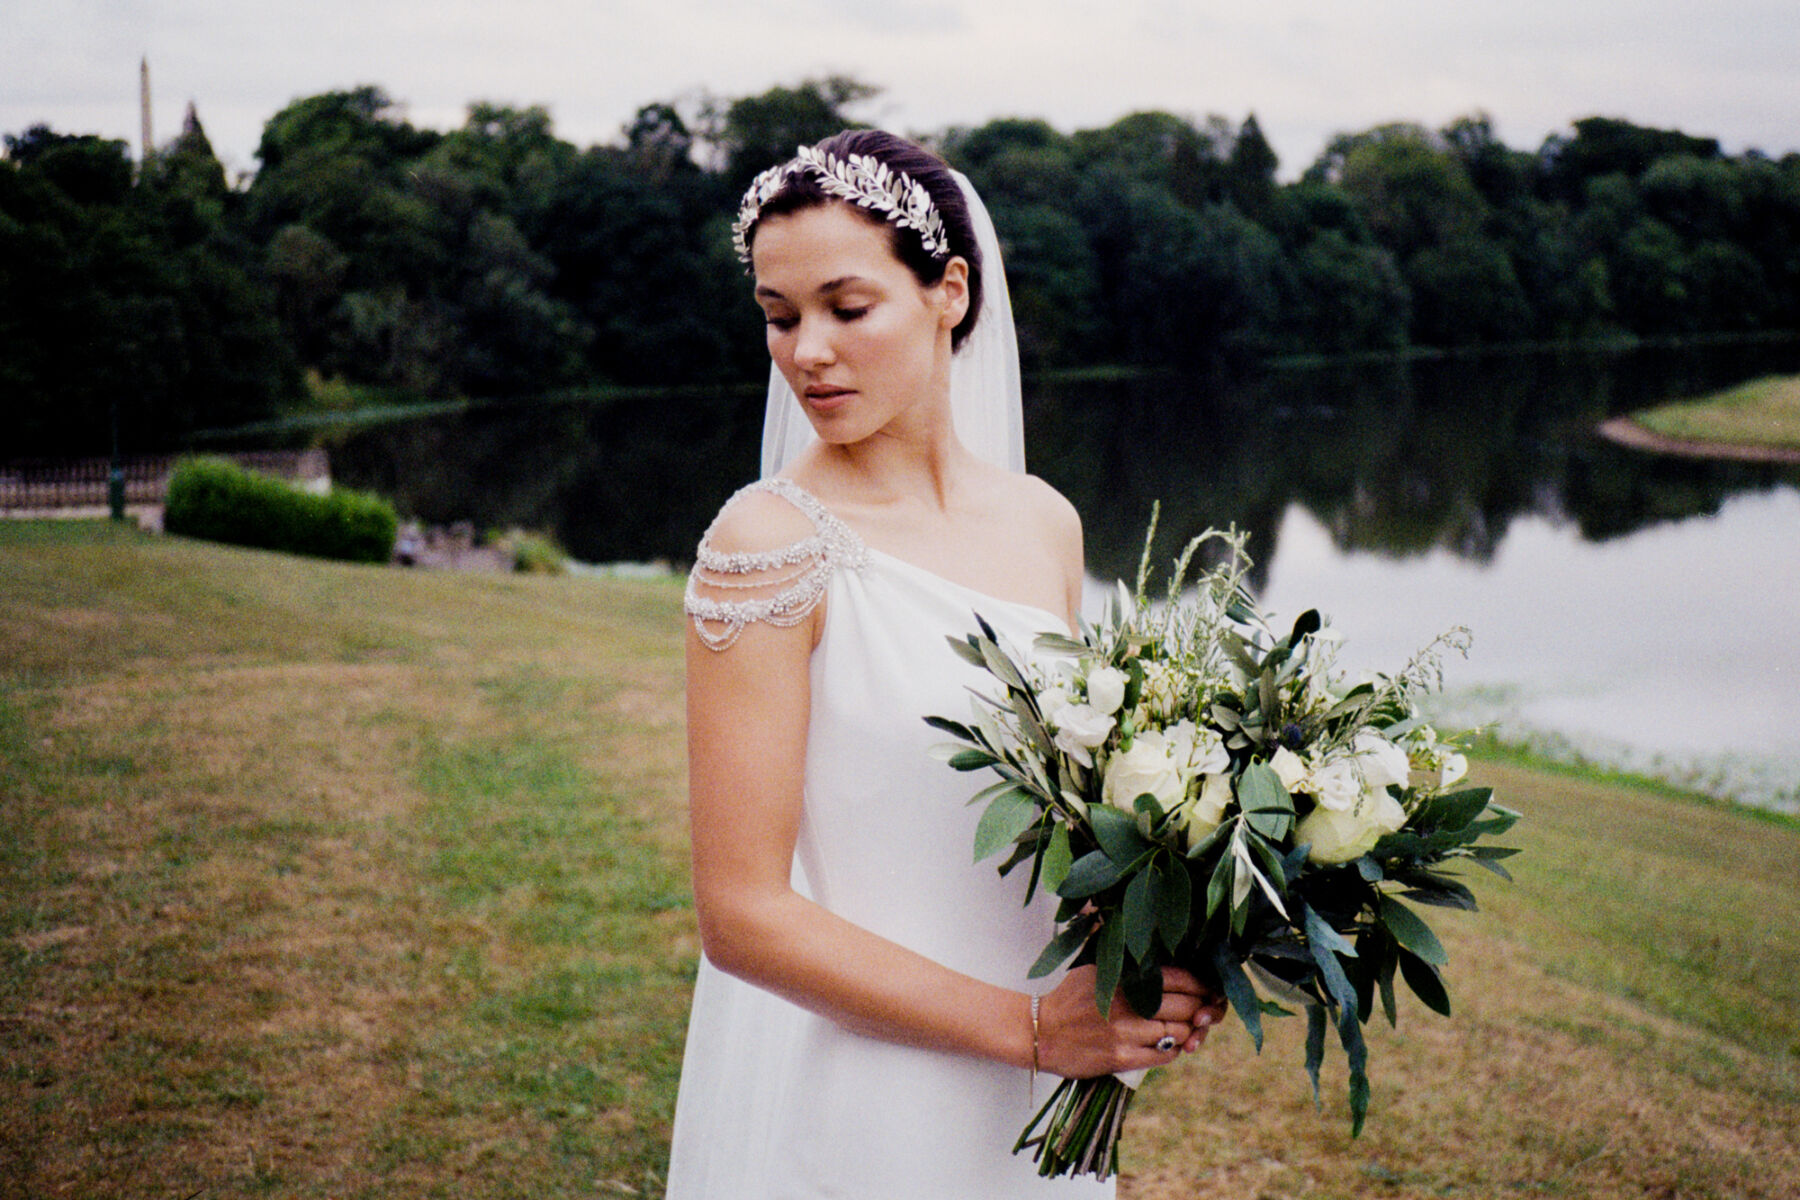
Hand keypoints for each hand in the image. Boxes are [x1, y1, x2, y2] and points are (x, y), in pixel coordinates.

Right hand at [1035, 965, 1224, 1078]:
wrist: (1039, 1031)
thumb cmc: (1069, 999)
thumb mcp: (1095, 969)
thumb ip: (1128, 965)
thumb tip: (1163, 960)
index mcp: (1123, 976)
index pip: (1179, 977)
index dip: (1200, 985)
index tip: (1207, 989)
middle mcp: (1127, 1002)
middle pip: (1185, 1006)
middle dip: (1200, 1010)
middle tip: (1203, 1012)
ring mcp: (1125, 1031)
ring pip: (1177, 1032)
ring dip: (1188, 1033)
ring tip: (1187, 1030)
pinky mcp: (1121, 1058)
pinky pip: (1163, 1055)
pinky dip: (1173, 1050)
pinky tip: (1170, 1046)